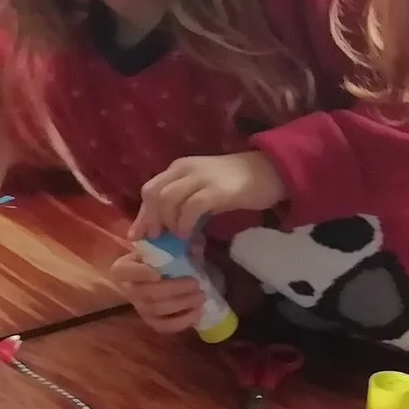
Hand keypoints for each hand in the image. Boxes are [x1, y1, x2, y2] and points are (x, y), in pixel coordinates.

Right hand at [108, 249, 205, 334]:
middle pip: (148, 293)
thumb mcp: (163, 245)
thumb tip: (196, 249)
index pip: (126, 271)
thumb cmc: (157, 256)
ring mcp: (139, 308)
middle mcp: (127, 290)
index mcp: (122, 269)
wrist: (152, 275)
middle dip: (174, 290)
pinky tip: (198, 311)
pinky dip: (183, 321)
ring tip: (201, 296)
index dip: (141, 273)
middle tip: (195, 284)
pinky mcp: (151, 322)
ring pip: (158, 310)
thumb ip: (178, 244)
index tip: (158, 273)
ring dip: (182, 304)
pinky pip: (165, 326)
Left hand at [131, 151, 285, 241]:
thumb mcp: (204, 191)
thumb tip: (168, 230)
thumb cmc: (237, 184)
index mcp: (180, 168)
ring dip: (168, 223)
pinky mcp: (216, 190)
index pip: (151, 189)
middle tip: (157, 240)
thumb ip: (185, 205)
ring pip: (168, 200)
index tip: (138, 237)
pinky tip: (189, 235)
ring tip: (177, 237)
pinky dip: (185, 223)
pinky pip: (191, 207)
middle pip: (154, 195)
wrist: (271, 171)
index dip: (142, 214)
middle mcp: (185, 169)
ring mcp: (200, 177)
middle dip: (150, 220)